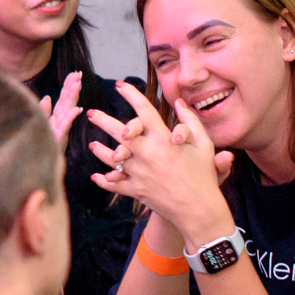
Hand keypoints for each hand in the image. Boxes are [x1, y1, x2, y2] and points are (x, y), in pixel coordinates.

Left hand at [37, 71, 82, 145]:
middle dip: (73, 87)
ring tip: (77, 84)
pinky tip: (77, 109)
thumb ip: (43, 110)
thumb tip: (47, 96)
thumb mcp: (41, 123)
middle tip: (78, 74)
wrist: (41, 161)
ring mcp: (61, 128)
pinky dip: (71, 117)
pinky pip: (66, 125)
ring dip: (73, 97)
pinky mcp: (59, 137)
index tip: (75, 74)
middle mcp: (61, 120)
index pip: (64, 98)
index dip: (69, 85)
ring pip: (68, 110)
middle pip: (68, 101)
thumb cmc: (42, 143)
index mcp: (57, 116)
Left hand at [85, 81, 233, 238]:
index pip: (144, 111)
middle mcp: (148, 154)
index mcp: (164, 140)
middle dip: (102, 120)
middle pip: (119, 132)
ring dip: (100, 151)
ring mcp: (139, 173)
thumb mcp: (204, 144)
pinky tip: (96, 176)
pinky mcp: (135, 190)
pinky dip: (104, 181)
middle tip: (90, 113)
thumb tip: (180, 102)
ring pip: (112, 159)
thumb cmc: (203, 174)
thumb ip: (191, 121)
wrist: (199, 209)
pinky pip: (114, 184)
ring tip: (93, 144)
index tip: (120, 85)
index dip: (131, 95)